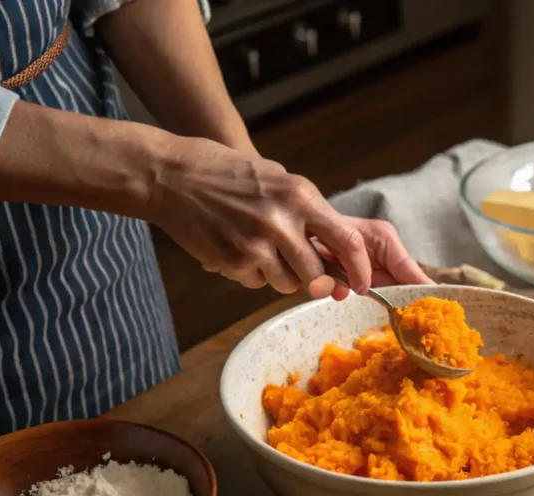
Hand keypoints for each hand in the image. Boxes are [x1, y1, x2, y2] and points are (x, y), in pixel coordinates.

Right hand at [145, 136, 431, 296]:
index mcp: (300, 196)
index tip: (362, 284)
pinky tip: (236, 246)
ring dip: (281, 275)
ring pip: (287, 284)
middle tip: (302, 269)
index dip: (361, 270)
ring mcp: (256, 244)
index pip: (347, 242)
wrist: (171, 175)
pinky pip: (257, 282)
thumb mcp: (278, 178)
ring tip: (261, 247)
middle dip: (315, 279)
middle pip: (317, 274)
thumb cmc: (228, 173)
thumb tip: (338, 252)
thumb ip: (308, 213)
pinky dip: (251, 272)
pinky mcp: (232, 261)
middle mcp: (282, 222)